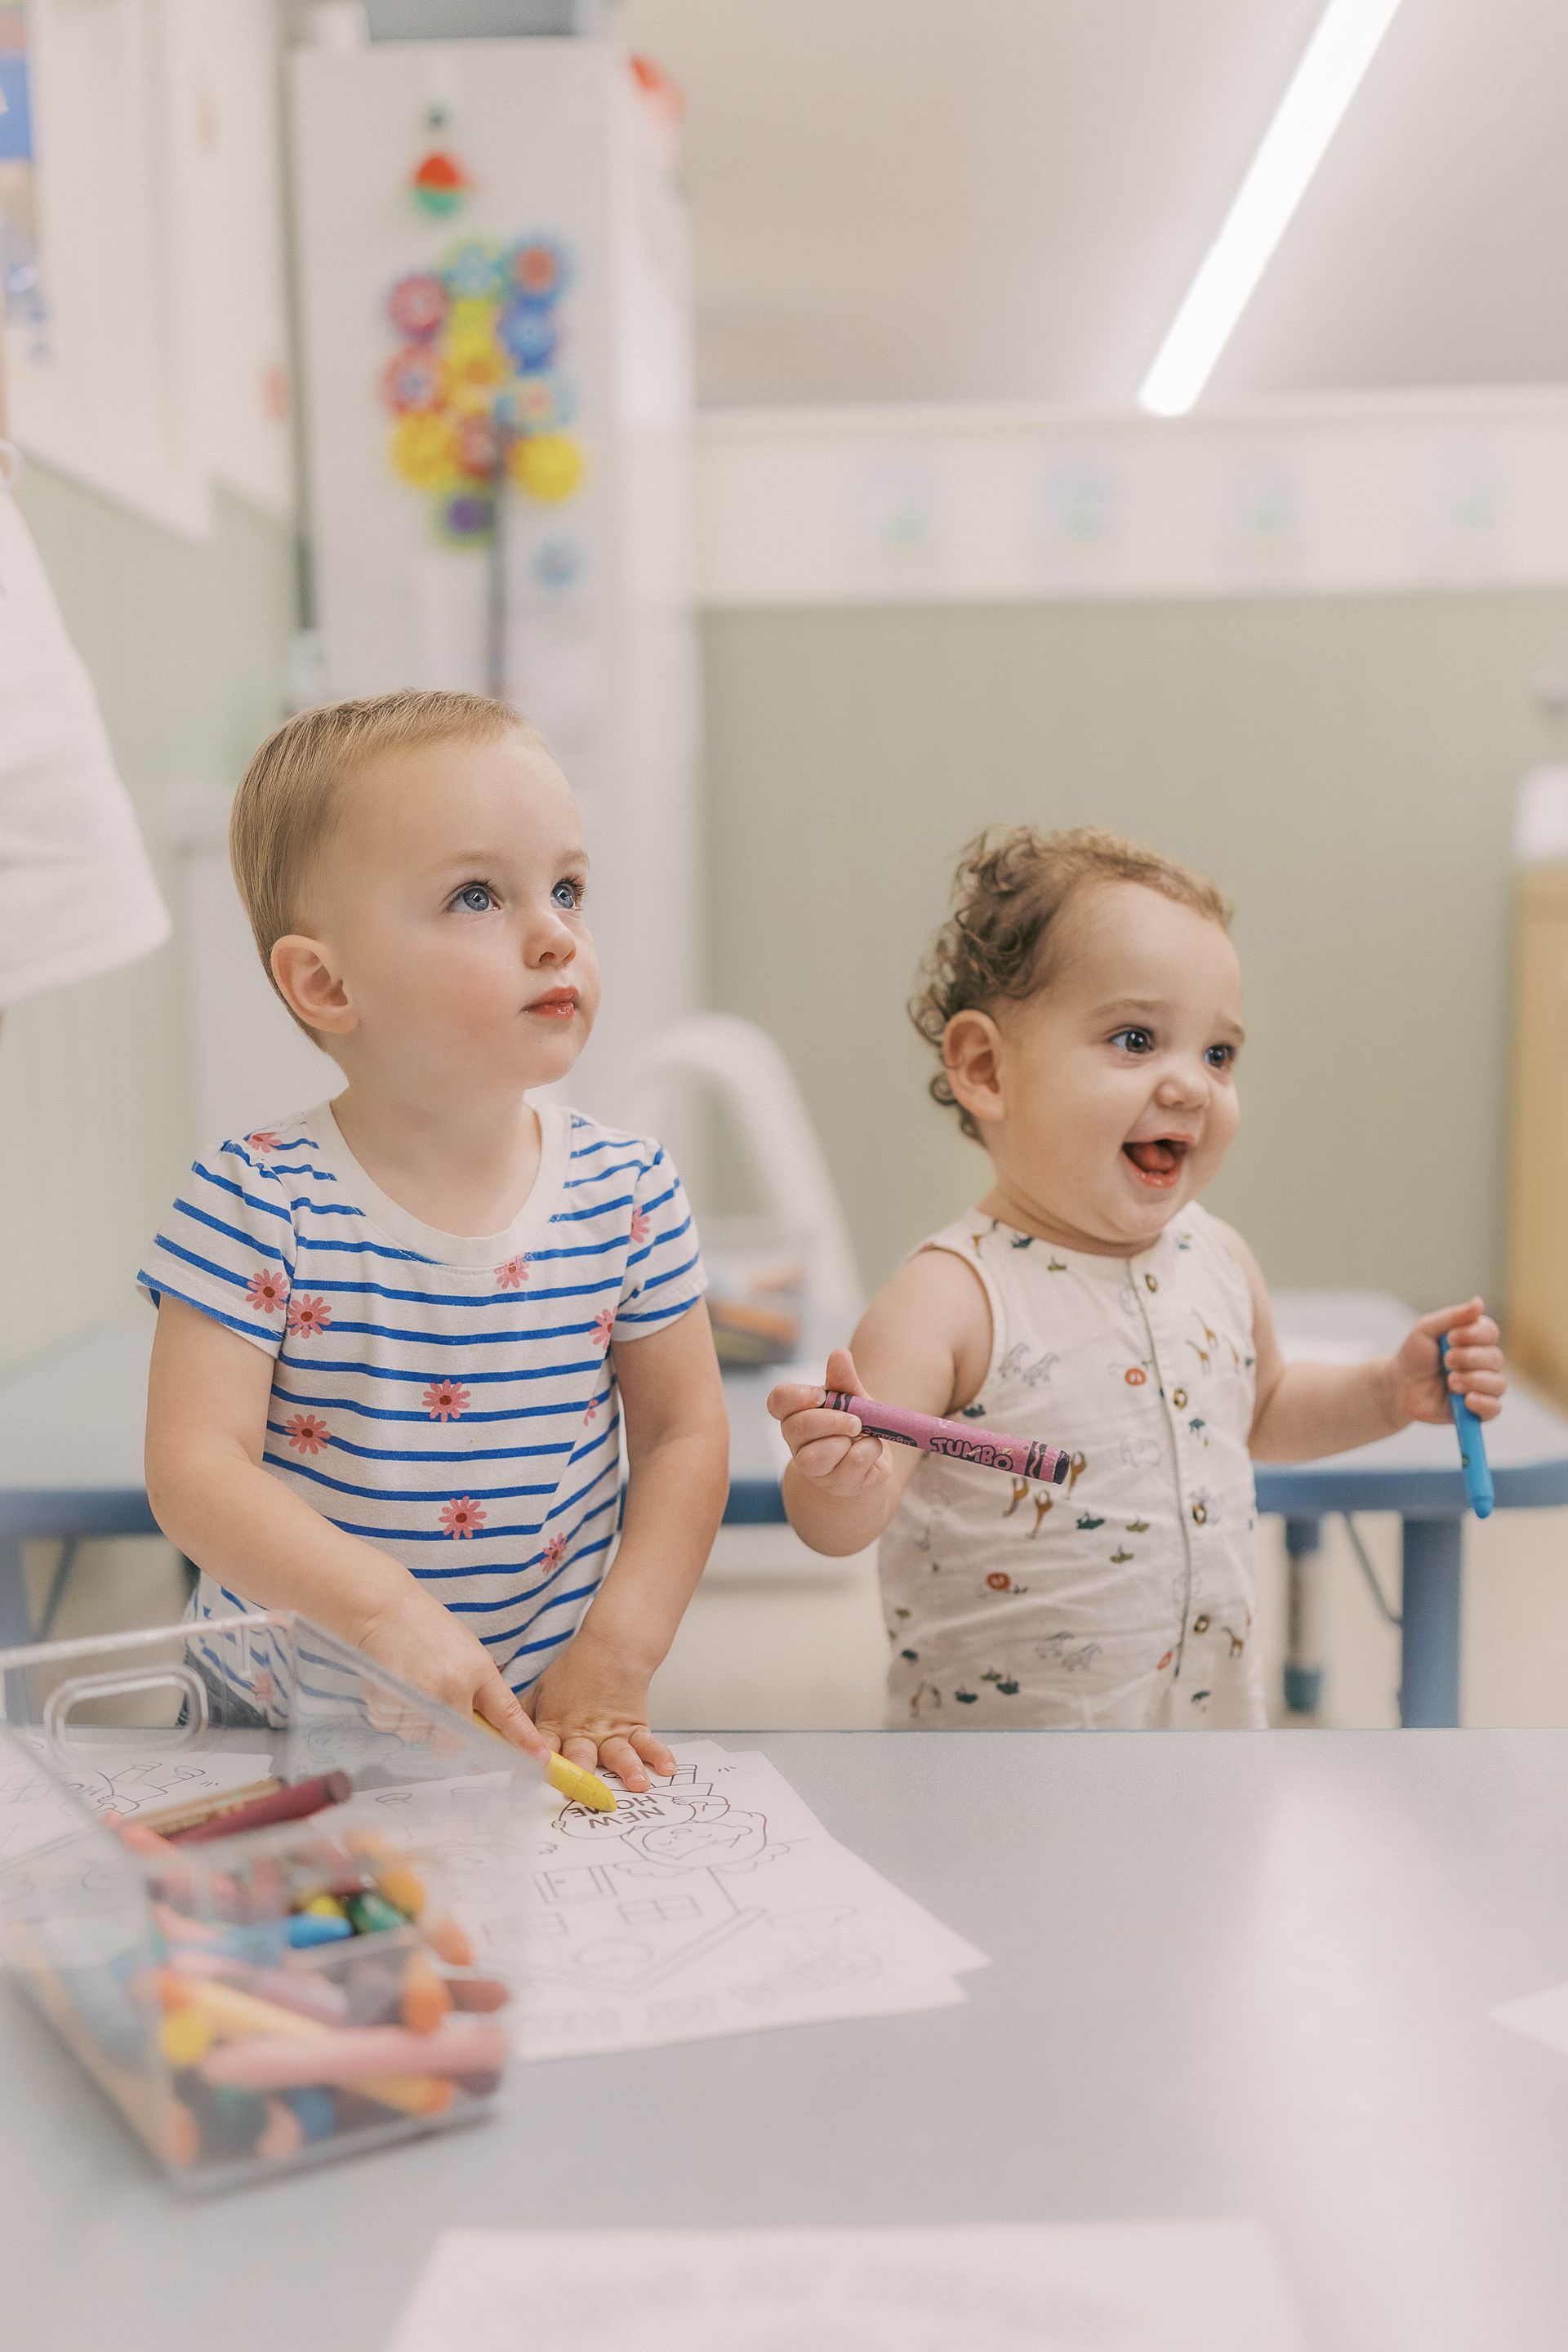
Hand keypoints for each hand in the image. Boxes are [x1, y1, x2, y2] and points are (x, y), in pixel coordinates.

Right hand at [355, 1581, 550, 1761]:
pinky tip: (391, 1682)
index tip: (540, 1757)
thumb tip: (479, 1723)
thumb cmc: (425, 1626)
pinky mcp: (390, 1702)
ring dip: (412, 1717)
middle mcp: (453, 1687)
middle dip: (441, 1729)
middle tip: (430, 1697)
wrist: (383, 1608)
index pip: (506, 1711)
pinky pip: (391, 1727)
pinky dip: (389, 1711)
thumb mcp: (465, 1650)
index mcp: (477, 1670)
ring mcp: (421, 1696)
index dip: (523, 1738)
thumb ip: (475, 1687)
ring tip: (408, 1679)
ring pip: (418, 1735)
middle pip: (451, 1741)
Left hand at [524, 1632, 674, 1794]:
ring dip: (627, 1769)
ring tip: (636, 1785)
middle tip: (580, 1788)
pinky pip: (647, 1743)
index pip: (541, 1747)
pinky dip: (658, 1755)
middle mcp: (583, 1733)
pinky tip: (666, 1768)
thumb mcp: (540, 1692)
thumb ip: (523, 1719)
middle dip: (579, 1773)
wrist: (611, 1648)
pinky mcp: (634, 1728)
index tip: (526, 1784)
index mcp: (554, 1725)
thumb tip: (497, 1739)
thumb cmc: (572, 1674)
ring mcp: (611, 1732)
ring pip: (618, 1753)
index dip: (534, 1764)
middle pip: (581, 1755)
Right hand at [767, 1346, 893, 1498]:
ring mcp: (812, 1467)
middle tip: (857, 1420)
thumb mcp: (853, 1396)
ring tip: (863, 1434)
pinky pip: (848, 1466)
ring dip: (844, 1440)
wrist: (874, 1459)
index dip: (795, 1397)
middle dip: (831, 1420)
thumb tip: (839, 1353)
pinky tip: (871, 1449)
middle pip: (797, 1427)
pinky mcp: (835, 1484)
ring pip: (814, 1456)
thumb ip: (844, 1378)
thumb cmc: (855, 1423)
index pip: (777, 1401)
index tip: (819, 1395)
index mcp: (795, 1413)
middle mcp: (796, 1441)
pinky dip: (867, 1452)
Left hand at [1390, 1298, 1506, 1426]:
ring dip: (1472, 1380)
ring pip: (1498, 1383)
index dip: (1473, 1335)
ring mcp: (1482, 1386)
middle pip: (1495, 1358)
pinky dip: (1482, 1403)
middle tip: (1445, 1361)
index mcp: (1474, 1340)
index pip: (1490, 1332)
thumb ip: (1453, 1316)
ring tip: (1450, 1381)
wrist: (1399, 1386)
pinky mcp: (1477, 1409)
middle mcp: (1483, 1362)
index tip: (1450, 1338)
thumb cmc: (1414, 1356)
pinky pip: (1494, 1408)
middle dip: (1468, 1358)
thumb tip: (1480, 1302)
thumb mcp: (1426, 1329)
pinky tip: (1466, 1400)